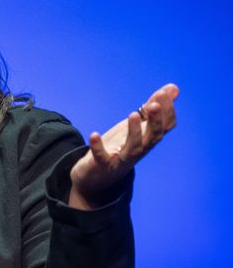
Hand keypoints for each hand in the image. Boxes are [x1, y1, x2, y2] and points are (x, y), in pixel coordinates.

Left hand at [68, 83, 178, 209]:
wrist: (96, 178)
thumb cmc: (120, 148)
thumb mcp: (136, 127)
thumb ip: (152, 108)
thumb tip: (173, 88)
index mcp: (148, 139)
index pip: (165, 127)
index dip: (167, 111)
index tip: (166, 93)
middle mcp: (139, 150)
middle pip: (153, 137)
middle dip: (155, 121)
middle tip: (153, 104)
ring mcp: (121, 159)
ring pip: (134, 148)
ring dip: (134, 132)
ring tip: (133, 114)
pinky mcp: (102, 165)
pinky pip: (102, 157)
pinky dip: (98, 147)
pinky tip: (94, 134)